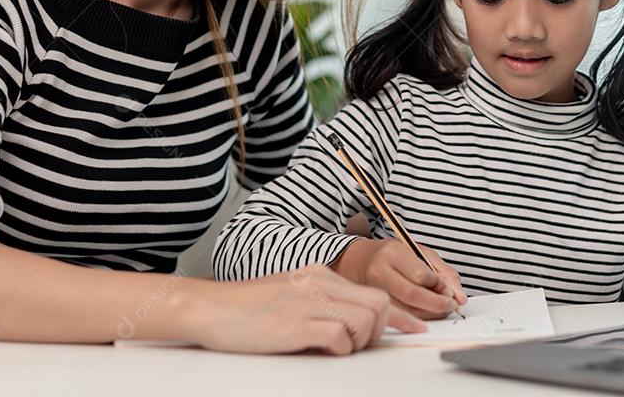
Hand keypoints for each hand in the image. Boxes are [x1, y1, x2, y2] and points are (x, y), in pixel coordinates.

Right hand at [182, 265, 424, 353]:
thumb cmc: (244, 308)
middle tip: (356, 344)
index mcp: (320, 275)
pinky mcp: (297, 323)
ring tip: (331, 347)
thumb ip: (320, 301)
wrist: (208, 308)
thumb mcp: (290, 294)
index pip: (373, 292)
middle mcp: (320, 283)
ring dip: (356, 343)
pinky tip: (315, 348)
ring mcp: (309, 302)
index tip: (415, 329)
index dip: (398, 315)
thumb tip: (349, 324)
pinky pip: (340, 338)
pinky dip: (337, 349)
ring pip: (365, 321)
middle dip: (379, 331)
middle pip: (379, 304)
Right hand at [334, 239, 467, 319]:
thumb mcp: (421, 253)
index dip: (440, 285)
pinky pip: (398, 318)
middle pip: (412, 294)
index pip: (421, 274)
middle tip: (450, 305)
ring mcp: (373, 289)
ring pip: (405, 310)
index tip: (449, 290)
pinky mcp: (373, 304)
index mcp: (394, 252)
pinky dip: (417, 320)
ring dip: (430, 314)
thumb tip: (460, 297)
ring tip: (439, 308)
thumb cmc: (395, 256)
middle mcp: (380, 270)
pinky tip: (424, 315)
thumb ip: (444, 273)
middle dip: (437, 304)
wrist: (362, 261)